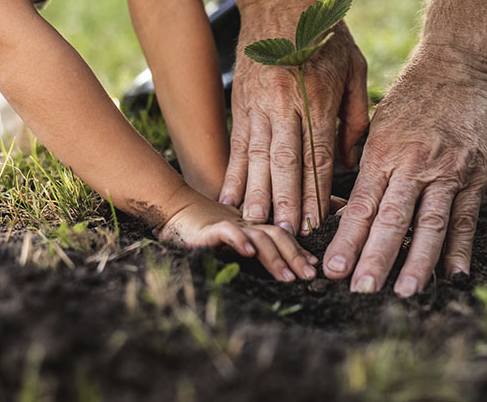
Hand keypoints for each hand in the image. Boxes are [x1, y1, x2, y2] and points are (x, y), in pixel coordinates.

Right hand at [157, 194, 318, 281]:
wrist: (172, 209)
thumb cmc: (202, 229)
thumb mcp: (231, 239)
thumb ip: (250, 247)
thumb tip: (269, 264)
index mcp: (253, 227)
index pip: (282, 235)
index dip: (299, 250)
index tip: (313, 267)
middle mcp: (246, 223)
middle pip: (278, 235)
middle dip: (296, 256)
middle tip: (309, 276)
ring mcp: (230, 224)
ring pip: (259, 236)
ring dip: (276, 257)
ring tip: (288, 276)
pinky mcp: (210, 228)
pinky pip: (227, 232)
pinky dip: (240, 240)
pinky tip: (249, 252)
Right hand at [219, 20, 369, 235]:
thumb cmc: (326, 34)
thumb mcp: (354, 67)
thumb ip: (355, 115)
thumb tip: (350, 159)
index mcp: (319, 96)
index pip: (318, 154)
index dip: (316, 191)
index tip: (316, 222)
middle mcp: (286, 103)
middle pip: (286, 161)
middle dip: (285, 201)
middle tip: (285, 234)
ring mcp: (259, 102)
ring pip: (257, 156)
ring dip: (256, 193)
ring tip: (254, 224)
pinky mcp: (241, 101)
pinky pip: (237, 143)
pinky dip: (233, 172)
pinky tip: (229, 196)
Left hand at [323, 46, 486, 295]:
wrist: (459, 66)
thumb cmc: (410, 97)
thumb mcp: (378, 126)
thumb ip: (366, 167)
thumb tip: (348, 212)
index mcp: (382, 152)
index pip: (361, 205)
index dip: (347, 239)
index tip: (332, 269)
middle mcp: (413, 164)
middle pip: (392, 220)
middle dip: (374, 258)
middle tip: (360, 289)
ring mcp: (448, 171)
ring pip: (430, 224)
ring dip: (416, 262)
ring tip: (404, 292)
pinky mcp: (475, 175)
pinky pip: (466, 218)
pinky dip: (460, 249)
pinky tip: (452, 276)